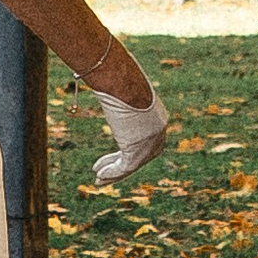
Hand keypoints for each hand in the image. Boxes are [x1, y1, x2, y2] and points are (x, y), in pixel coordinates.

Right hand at [91, 54, 168, 178]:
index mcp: (157, 117)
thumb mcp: (123, 87)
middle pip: (142, 155)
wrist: (123, 81)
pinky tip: (99, 175)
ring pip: (133, 164)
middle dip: (123, 164)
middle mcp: (158, 132)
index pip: (146, 140)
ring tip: (99, 179)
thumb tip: (105, 80)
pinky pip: (125, 167)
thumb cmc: (120, 78)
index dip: (129, 149)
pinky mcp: (138, 150)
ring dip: (114, 173)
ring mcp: (150, 142)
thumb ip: (119, 92)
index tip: (115, 154)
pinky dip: (112, 173)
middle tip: (106, 171)